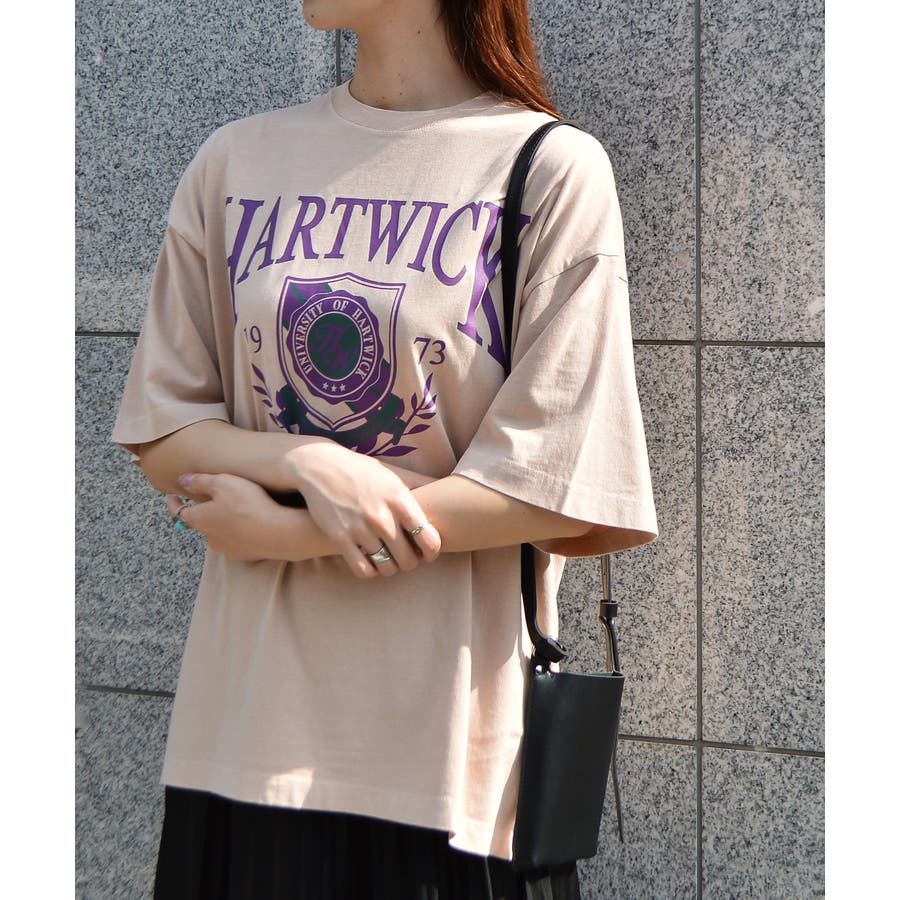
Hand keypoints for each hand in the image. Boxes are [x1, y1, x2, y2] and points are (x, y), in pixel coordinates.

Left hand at [167, 474, 289, 561]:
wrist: (278, 532)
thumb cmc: (248, 504)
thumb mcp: (223, 483)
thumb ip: (200, 481)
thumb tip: (182, 480)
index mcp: (200, 519)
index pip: (179, 513)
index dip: (174, 504)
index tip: (171, 498)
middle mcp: (209, 538)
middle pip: (201, 523)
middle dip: (204, 513)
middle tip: (214, 500)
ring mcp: (227, 548)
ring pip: (218, 533)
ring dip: (222, 524)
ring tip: (236, 512)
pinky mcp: (244, 555)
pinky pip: (236, 542)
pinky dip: (238, 533)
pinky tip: (250, 525)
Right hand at [284, 442, 440, 576]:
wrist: (319, 467)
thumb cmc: (362, 471)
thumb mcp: (392, 474)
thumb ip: (417, 485)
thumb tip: (444, 488)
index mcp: (399, 499)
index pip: (428, 539)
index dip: (432, 552)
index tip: (428, 553)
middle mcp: (381, 516)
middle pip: (408, 559)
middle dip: (410, 562)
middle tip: (406, 557)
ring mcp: (359, 528)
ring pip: (387, 567)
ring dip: (390, 568)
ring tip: (389, 560)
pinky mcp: (339, 538)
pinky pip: (363, 570)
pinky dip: (370, 571)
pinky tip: (370, 562)